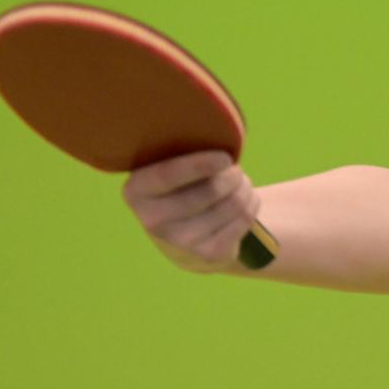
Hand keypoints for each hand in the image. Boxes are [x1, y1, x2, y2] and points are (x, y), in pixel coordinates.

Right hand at [121, 150, 261, 271]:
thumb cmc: (179, 189)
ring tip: (239, 183)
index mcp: (136, 192)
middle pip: (209, 190)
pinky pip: (244, 219)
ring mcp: (181, 242)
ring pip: (232, 203)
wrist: (185, 241)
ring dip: (244, 187)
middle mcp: (153, 221)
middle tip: (234, 169)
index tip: (225, 157)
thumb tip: (215, 133)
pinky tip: (245, 200)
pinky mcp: (208, 255)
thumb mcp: (168, 170)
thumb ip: (179, 152)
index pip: (168, 175)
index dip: (200, 164)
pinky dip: (252, 204)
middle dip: (231, 175)